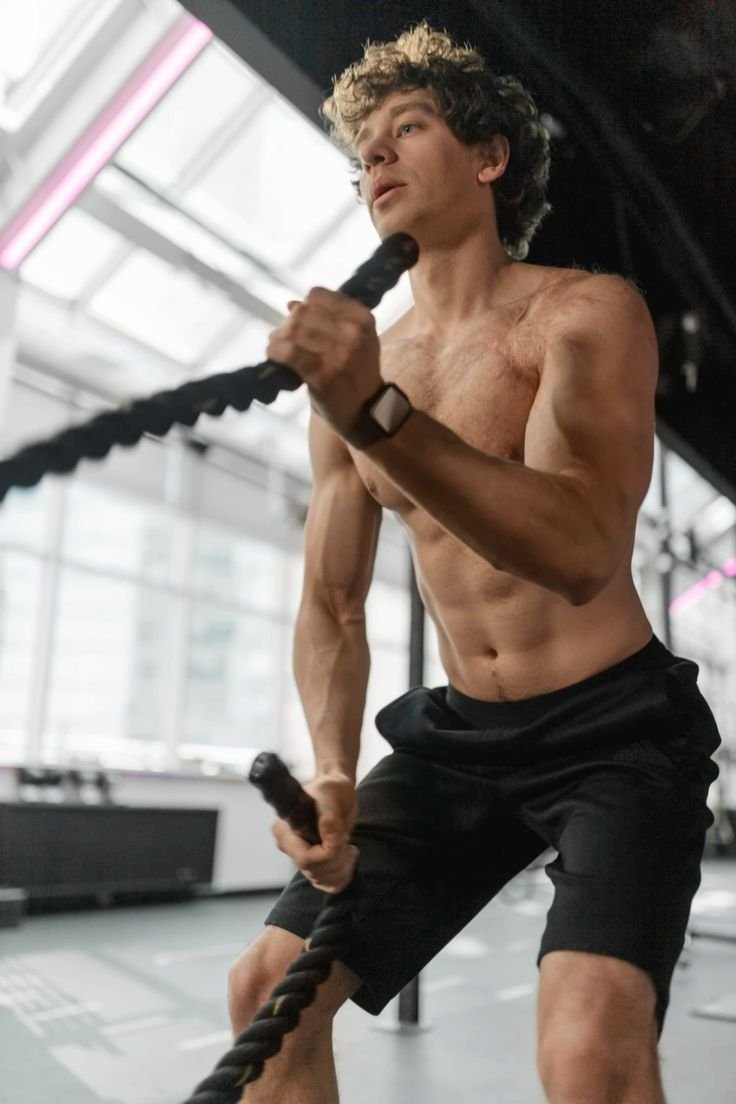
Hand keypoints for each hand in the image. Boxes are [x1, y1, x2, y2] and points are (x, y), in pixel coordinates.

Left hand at [266, 288, 382, 439]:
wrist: (367, 412)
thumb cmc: (356, 374)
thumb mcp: (353, 341)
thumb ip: (326, 320)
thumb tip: (291, 304)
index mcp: (362, 318)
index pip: (318, 295)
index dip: (303, 307)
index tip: (301, 322)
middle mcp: (354, 332)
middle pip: (302, 312)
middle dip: (287, 325)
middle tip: (282, 338)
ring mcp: (340, 354)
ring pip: (293, 331)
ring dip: (278, 339)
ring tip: (277, 349)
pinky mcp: (323, 374)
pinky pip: (289, 353)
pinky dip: (276, 353)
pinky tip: (275, 358)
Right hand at [271, 771, 358, 893]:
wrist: (338, 793)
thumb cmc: (331, 788)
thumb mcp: (331, 793)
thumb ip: (329, 813)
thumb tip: (327, 826)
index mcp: (285, 830)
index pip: (305, 858)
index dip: (328, 854)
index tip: (342, 839)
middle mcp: (289, 846)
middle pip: (315, 871)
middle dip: (338, 861)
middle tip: (348, 843)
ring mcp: (301, 857)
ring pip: (322, 881)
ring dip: (343, 869)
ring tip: (349, 849)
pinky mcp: (315, 864)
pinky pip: (327, 885)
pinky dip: (342, 877)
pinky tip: (348, 859)